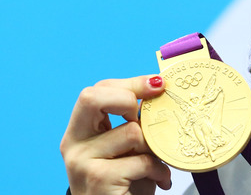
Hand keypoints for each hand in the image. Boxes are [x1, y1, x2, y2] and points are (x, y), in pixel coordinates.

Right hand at [61, 75, 171, 194]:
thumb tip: (161, 90)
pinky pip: (141, 160)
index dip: (130, 83)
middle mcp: (73, 144)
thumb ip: (132, 123)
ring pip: (131, 132)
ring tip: (158, 163)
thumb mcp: (126, 149)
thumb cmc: (125, 184)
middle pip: (92, 97)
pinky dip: (159, 170)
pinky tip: (160, 180)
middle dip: (128, 97)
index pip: (97, 91)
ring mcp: (82, 162)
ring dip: (154, 148)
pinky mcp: (99, 179)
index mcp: (80, 132)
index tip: (158, 84)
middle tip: (146, 118)